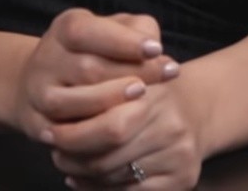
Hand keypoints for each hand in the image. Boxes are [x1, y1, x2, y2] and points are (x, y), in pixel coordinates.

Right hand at [11, 8, 181, 145]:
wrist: (42, 79)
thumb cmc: (92, 51)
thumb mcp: (111, 29)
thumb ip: (135, 31)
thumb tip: (155, 49)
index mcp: (64, 28)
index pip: (87, 32)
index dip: (122, 41)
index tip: (157, 48)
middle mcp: (47, 58)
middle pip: (87, 69)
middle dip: (130, 73)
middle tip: (166, 75)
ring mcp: (38, 93)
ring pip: (74, 104)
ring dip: (112, 103)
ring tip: (144, 99)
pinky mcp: (36, 124)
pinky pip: (64, 137)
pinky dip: (93, 136)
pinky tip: (121, 131)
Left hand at [47, 74, 206, 189]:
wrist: (198, 105)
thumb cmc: (151, 86)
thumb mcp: (131, 69)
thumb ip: (103, 77)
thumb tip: (64, 102)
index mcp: (155, 94)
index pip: (109, 125)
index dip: (74, 133)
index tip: (50, 131)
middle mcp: (171, 126)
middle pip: (108, 156)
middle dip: (73, 157)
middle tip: (54, 150)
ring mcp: (179, 156)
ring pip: (115, 176)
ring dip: (82, 173)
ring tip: (64, 162)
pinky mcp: (184, 180)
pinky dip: (100, 189)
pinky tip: (82, 180)